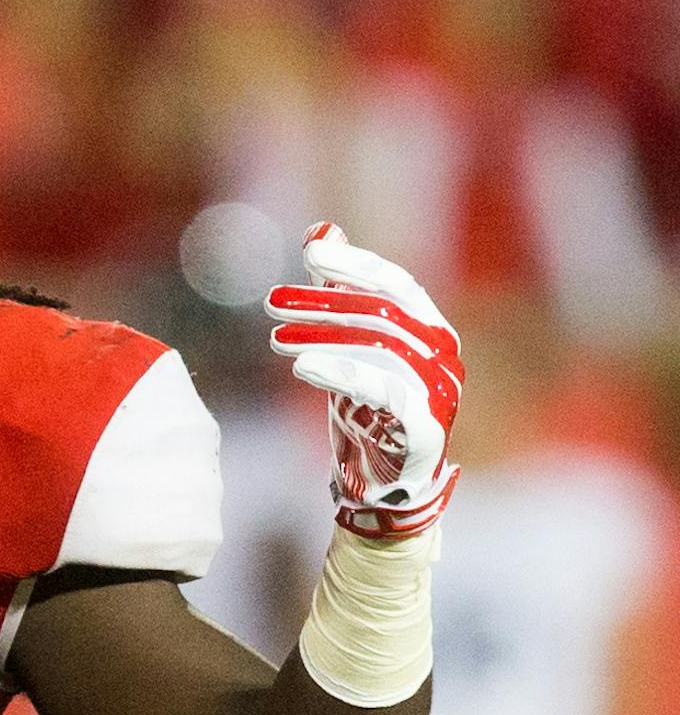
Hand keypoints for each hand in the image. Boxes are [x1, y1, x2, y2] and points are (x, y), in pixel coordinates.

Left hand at [265, 223, 463, 538]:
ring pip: (380, 347)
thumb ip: (340, 289)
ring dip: (322, 336)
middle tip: (272, 301)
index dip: (354, 263)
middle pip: (381, 312)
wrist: (383, 484)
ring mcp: (440, 390)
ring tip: (276, 335)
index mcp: (429, 328)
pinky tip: (302, 366)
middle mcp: (442, 354)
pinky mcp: (425, 427)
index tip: (310, 251)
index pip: (396, 282)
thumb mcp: (348, 344)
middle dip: (323, 302)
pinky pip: (384, 390)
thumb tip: (319, 231)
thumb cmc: (365, 408)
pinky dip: (341, 372)